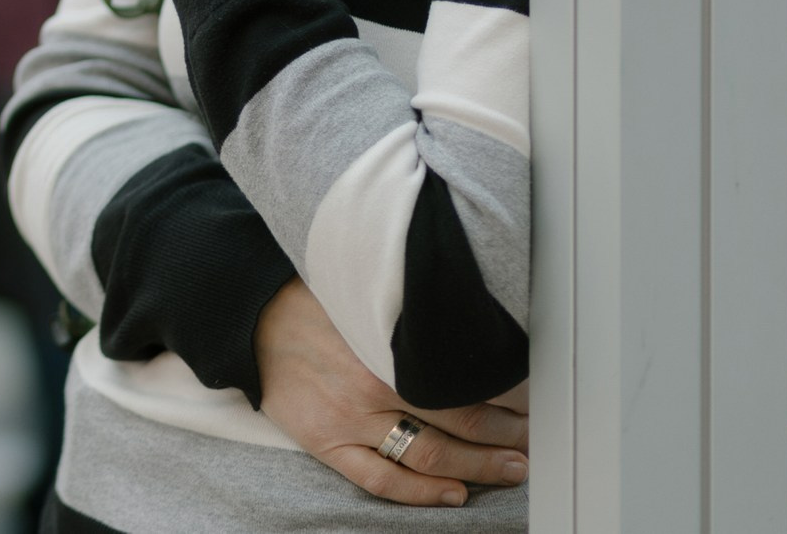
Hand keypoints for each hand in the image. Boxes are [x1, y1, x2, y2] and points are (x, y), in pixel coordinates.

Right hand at [256, 278, 528, 505]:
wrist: (251, 318)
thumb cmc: (314, 301)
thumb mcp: (367, 291)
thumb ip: (414, 313)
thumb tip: (472, 319)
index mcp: (389, 342)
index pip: (467, 376)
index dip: (510, 390)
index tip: (535, 396)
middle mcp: (374, 383)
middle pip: (461, 419)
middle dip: (507, 433)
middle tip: (535, 439)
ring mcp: (350, 418)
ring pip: (431, 455)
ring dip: (479, 466)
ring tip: (512, 469)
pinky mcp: (326, 442)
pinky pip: (381, 480)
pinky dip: (421, 494)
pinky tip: (453, 493)